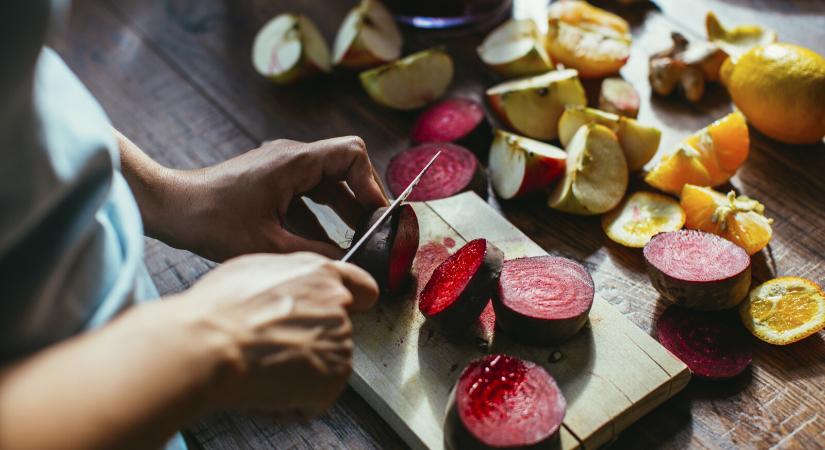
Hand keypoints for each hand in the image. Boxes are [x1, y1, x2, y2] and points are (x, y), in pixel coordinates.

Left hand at [123, 134, 388, 261]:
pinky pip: (308, 194)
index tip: (376, 214)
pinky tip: (325, 244)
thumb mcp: (269, 244)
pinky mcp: (271, 182)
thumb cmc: (212, 220)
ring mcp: (280, 168)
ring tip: (357, 239)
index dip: (371, 183)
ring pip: (327, 183)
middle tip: (374, 230)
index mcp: (295, 161)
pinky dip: (321, 216)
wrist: (171, 208)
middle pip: (344, 168)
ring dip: (343, 209)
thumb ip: (315, 252)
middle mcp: (291, 157)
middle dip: (362, 199)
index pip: (352, 154)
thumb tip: (347, 263)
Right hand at [169, 252, 377, 418]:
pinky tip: (265, 386)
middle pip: (336, 330)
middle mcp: (338, 305)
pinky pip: (314, 398)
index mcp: (320, 274)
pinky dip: (292, 401)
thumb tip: (290, 291)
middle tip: (273, 346)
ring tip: (263, 365)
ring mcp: (340, 342)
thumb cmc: (220, 309)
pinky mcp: (334, 378)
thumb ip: (289, 279)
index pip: (362, 288)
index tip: (354, 310)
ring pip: (324, 364)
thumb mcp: (256, 269)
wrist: (209, 344)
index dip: (356, 301)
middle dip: (310, 341)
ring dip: (300, 372)